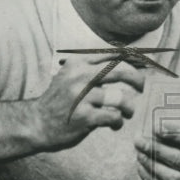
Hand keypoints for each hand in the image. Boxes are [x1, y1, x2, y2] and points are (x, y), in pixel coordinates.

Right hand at [29, 56, 144, 151]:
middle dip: (137, 79)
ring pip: (120, 98)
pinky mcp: (85, 117)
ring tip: (127, 112)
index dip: (131, 59)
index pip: (111, 54)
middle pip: (120, 71)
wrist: (37, 123)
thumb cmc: (61, 101)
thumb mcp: (71, 76)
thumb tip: (126, 59)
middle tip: (142, 87)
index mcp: (78, 63)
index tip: (141, 65)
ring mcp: (82, 97)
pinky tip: (114, 125)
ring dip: (129, 107)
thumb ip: (93, 68)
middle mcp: (80, 76)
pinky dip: (118, 122)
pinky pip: (114, 117)